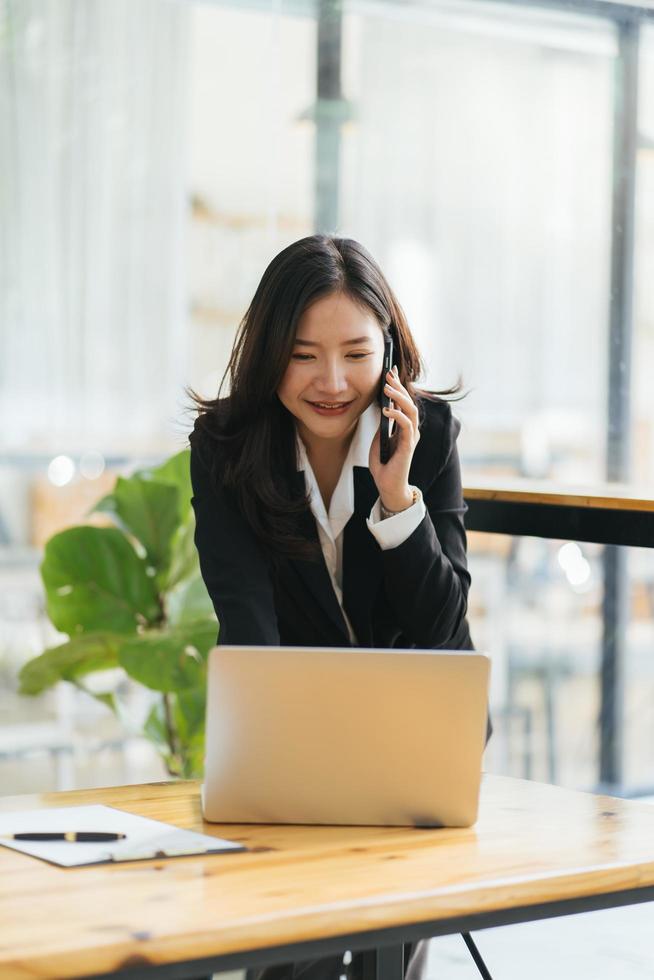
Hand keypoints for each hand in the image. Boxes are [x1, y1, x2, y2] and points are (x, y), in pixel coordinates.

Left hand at [368, 366, 419, 511]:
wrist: (387, 486)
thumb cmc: (384, 464)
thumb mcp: (379, 440)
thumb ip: (383, 426)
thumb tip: (382, 409)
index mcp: (404, 427)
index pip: (404, 402)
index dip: (399, 385)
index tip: (390, 371)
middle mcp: (411, 430)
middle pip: (408, 402)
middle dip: (398, 386)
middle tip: (388, 374)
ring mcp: (411, 437)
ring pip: (410, 410)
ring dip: (398, 397)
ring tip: (386, 388)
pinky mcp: (408, 446)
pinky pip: (406, 426)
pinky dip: (397, 416)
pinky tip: (386, 410)